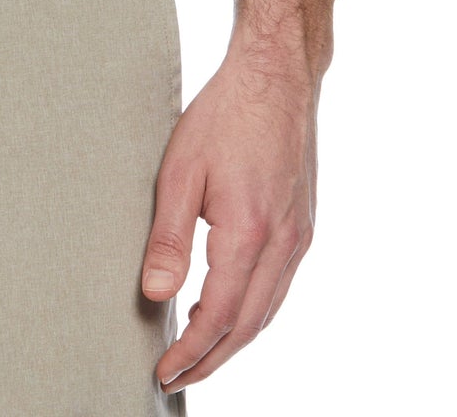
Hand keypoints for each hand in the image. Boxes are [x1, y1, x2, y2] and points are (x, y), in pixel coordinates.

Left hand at [141, 42, 318, 392]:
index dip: (190, 353)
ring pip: (267, 311)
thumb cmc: (224, 115)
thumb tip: (153, 294)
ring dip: (233, 341)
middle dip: (211, 360)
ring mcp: (299, 238)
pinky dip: (253, 312)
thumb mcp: (180, 171)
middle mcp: (283, 245)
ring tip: (198, 355)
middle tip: (176, 378)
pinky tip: (230, 310)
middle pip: (247, 327)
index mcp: (249, 234)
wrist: (276, 77)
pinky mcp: (303, 226)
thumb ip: (167, 238)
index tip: (163, 372)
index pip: (218, 317)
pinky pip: (279, 286)